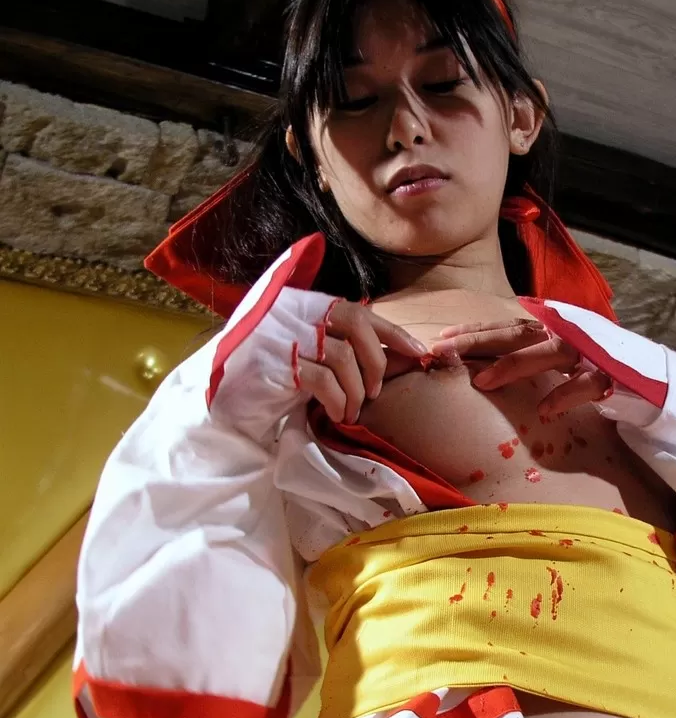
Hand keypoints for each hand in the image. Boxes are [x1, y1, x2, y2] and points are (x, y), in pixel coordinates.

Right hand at [209, 287, 427, 441]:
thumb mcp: (304, 353)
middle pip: (355, 324)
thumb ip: (336, 344)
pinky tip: (336, 413)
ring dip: (356, 390)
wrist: (217, 401)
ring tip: (352, 410)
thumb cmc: (266, 378)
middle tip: (376, 391)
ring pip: (343, 356)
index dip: (391, 332)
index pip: (357, 310)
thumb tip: (394, 354)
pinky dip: (337, 400)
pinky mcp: (272, 364)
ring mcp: (280, 335)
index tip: (417, 352)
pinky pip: (321, 380)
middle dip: (376, 361)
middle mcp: (290, 312)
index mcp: (301, 304)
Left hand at [432, 317, 611, 418]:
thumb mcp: (560, 358)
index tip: (442, 338)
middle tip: (445, 351)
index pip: (509, 326)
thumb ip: (531, 355)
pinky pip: (586, 383)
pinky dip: (565, 394)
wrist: (652, 379)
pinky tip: (545, 410)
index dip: (476, 330)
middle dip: (480, 341)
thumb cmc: (599, 368)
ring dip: (515, 365)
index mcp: (554, 329)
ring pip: (549, 352)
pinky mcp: (612, 375)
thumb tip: (487, 365)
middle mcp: (569, 334)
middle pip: (519, 334)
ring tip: (483, 381)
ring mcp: (590, 352)